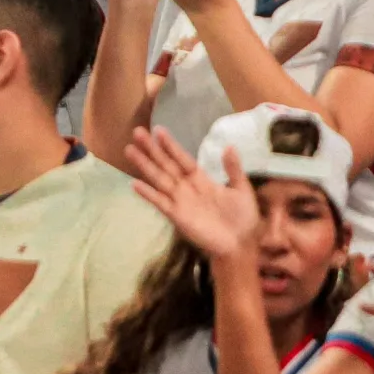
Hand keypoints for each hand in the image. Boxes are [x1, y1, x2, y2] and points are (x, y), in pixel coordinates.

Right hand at [122, 124, 262, 259]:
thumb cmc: (243, 217)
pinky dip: (147, 194)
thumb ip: (233, 169)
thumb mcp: (242, 189)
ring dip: (144, 165)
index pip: (182, 158)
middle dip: (151, 149)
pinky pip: (160, 202)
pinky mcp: (177, 216)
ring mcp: (180, 200)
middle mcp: (186, 187)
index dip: (171, 146)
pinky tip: (134, 183)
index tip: (158, 130)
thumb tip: (229, 146)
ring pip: (158, 179)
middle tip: (137, 132)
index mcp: (201, 179)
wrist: (241, 244)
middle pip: (165, 164)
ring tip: (129, 150)